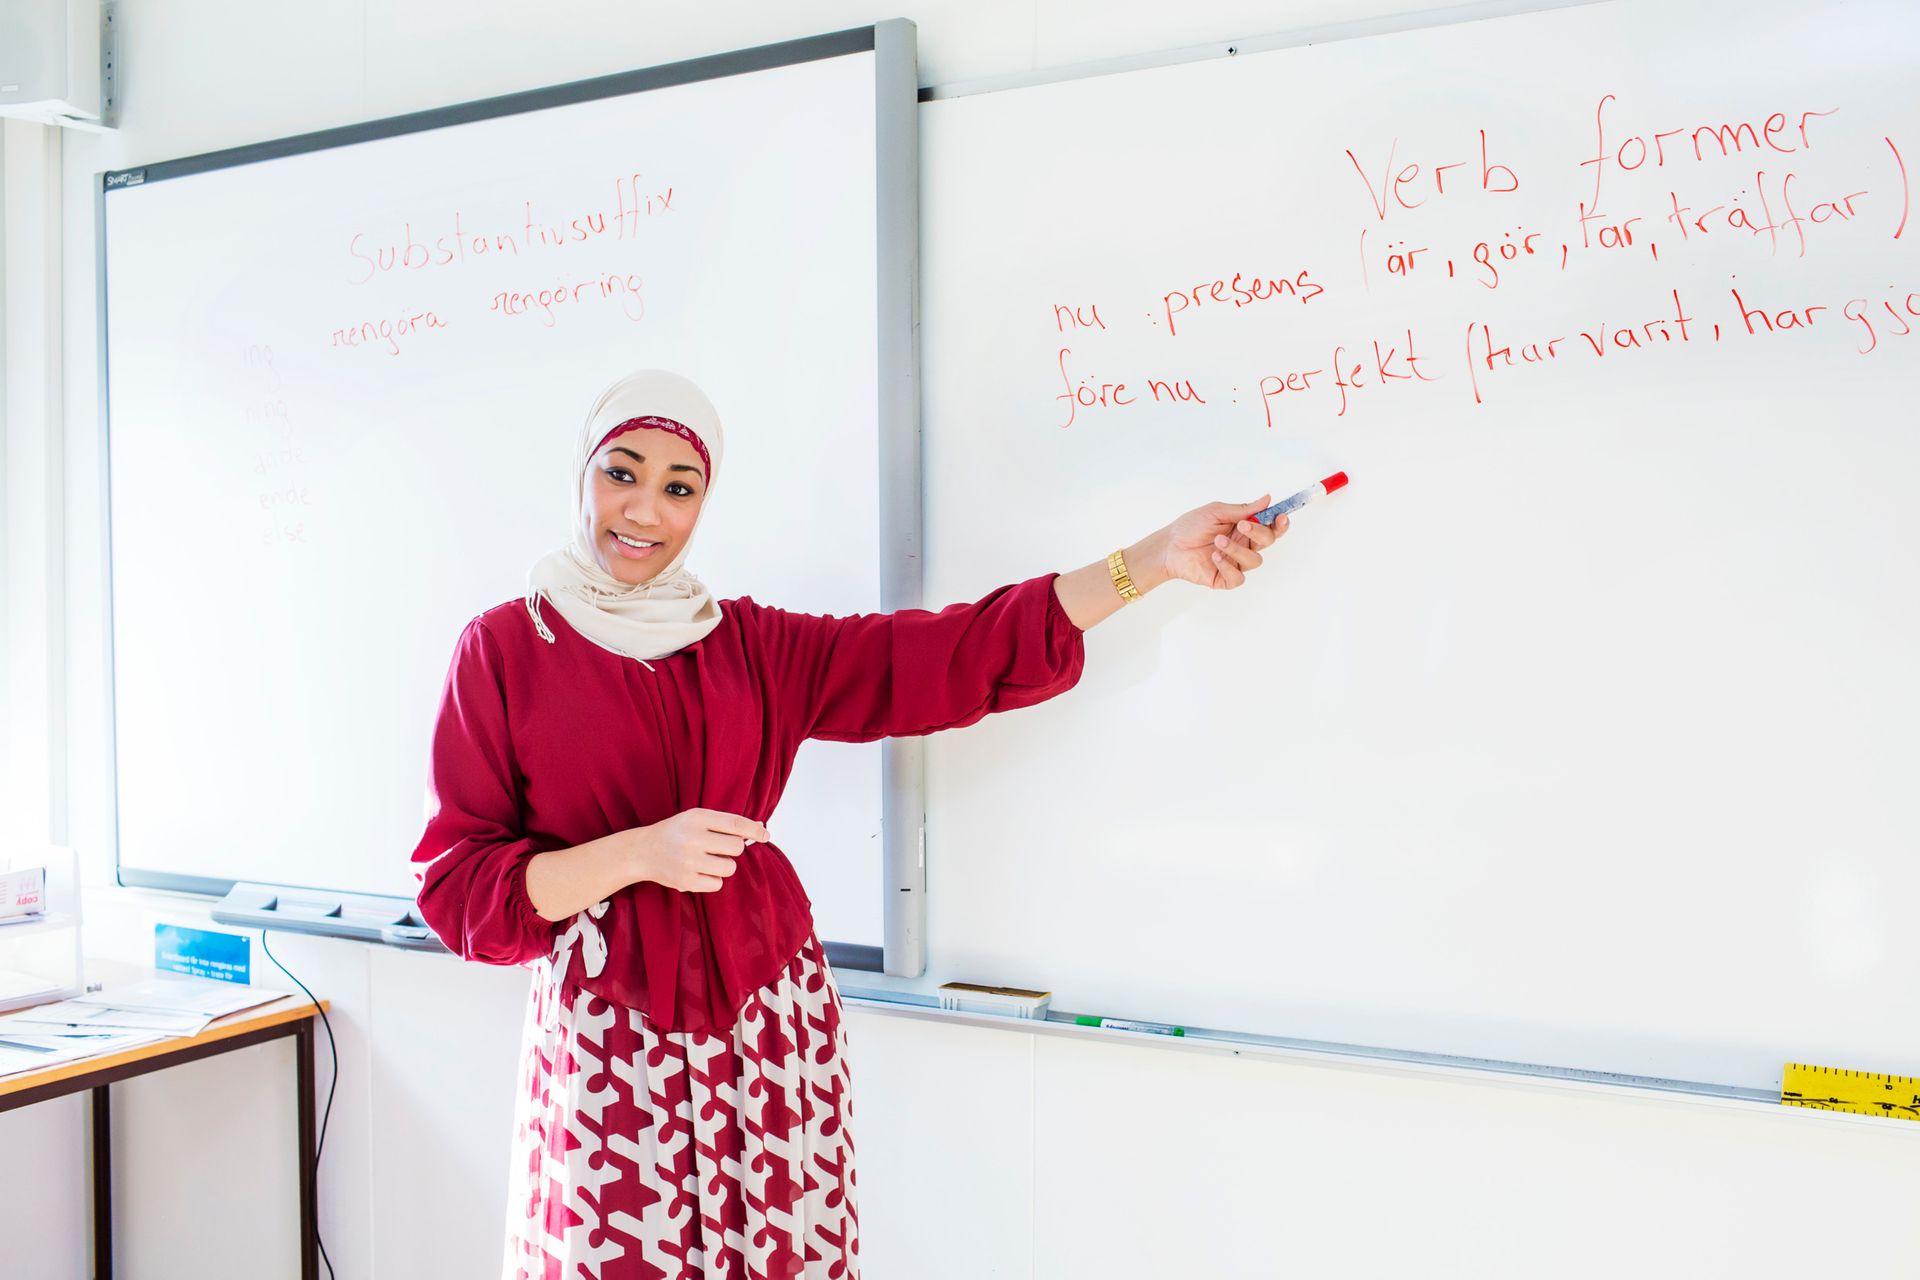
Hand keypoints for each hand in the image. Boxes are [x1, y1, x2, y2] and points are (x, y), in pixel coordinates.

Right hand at [634, 808, 769, 892]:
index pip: (735, 824)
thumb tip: (760, 829)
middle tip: (719, 848)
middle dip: (734, 849)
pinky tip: (699, 871)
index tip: (765, 835)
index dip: (754, 830)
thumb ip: (726, 823)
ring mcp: (688, 861)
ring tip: (708, 860)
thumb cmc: (678, 833)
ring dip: (724, 865)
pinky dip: (713, 879)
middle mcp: (693, 838)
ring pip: (729, 868)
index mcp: (697, 818)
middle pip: (736, 848)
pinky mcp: (686, 881)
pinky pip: (718, 884)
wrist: (643, 851)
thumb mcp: (697, 818)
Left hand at [1158, 496, 1286, 589]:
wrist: (1170, 545)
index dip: (1279, 523)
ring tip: (1217, 541)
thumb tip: (1267, 499)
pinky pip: (1238, 577)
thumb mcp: (1216, 512)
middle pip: (1268, 542)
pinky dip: (1228, 565)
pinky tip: (1214, 557)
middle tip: (1242, 525)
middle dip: (1259, 533)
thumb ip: (1243, 509)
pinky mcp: (1225, 578)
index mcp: (1244, 528)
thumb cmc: (1191, 526)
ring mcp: (1236, 563)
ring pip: (1254, 560)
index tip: (1280, 516)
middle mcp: (1244, 545)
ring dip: (1237, 549)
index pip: (1270, 527)